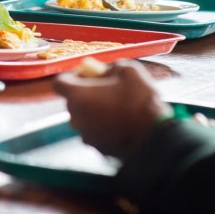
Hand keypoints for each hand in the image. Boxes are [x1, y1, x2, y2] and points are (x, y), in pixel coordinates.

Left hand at [54, 61, 168, 159]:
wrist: (153, 139)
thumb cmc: (139, 102)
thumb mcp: (128, 70)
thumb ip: (111, 67)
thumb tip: (105, 70)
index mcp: (77, 96)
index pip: (60, 82)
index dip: (73, 75)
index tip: (89, 74)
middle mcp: (75, 117)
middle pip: (72, 100)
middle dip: (86, 92)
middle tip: (107, 88)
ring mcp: (85, 135)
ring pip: (84, 117)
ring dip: (95, 109)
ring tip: (118, 106)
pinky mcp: (96, 148)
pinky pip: (94, 131)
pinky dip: (102, 125)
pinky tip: (121, 122)